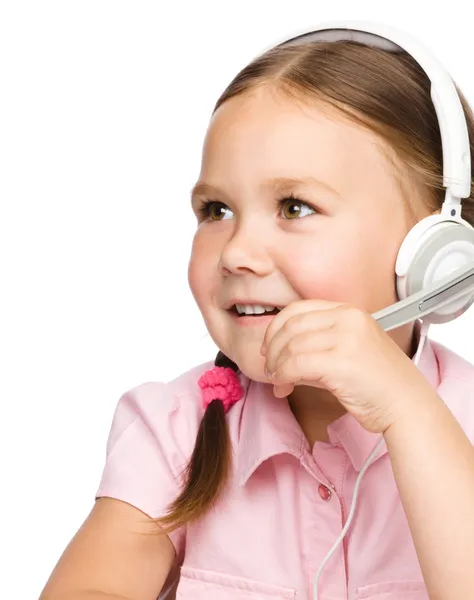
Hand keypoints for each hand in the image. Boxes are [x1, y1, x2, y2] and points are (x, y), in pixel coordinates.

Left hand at [260, 299, 431, 433]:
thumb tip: (278, 359)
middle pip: (291, 325)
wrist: (406, 404)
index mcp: (348, 312)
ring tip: (277, 381)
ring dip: (276, 365)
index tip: (269, 347)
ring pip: (291, 345)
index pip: (298, 309)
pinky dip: (283, 375)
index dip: (276, 327)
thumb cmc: (377, 383)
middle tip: (269, 368)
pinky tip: (283, 386)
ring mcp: (346, 338)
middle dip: (273, 348)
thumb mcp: (345, 353)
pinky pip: (297, 364)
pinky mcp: (342, 361)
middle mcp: (347, 319)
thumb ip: (314, 348)